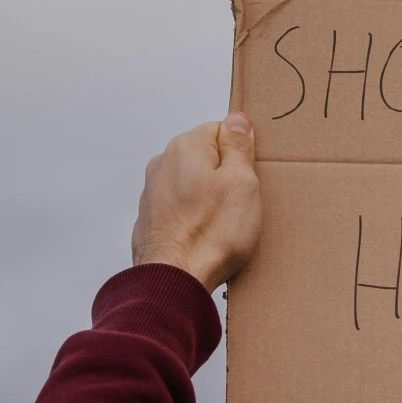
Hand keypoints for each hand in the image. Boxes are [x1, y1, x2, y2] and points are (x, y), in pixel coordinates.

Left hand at [131, 113, 261, 290]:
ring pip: (193, 186)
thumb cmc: (210, 235)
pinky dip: (195, 220)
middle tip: (243, 204)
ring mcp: (153, 194)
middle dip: (226, 177)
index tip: (251, 175)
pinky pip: (182, 210)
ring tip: (226, 227)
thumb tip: (237, 120)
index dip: (241, 152)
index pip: (221, 130)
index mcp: (186, 147)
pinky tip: (208, 239)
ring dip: (210, 200)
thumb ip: (239, 147)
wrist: (174, 281)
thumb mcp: (242, 184)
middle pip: (206, 159)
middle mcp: (162, 164)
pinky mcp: (150, 221)